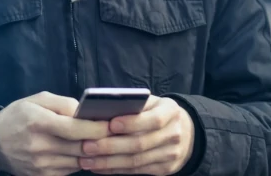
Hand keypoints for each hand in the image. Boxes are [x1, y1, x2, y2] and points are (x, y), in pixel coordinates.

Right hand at [0, 91, 110, 175]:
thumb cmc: (18, 116)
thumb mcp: (38, 100)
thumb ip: (63, 104)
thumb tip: (86, 112)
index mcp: (39, 123)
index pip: (75, 129)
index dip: (96, 128)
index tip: (111, 124)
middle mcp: (40, 146)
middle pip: (80, 147)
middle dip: (100, 141)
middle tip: (113, 133)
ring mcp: (41, 165)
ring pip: (79, 161)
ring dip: (90, 152)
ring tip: (98, 142)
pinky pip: (70, 171)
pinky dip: (78, 161)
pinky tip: (79, 152)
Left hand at [78, 95, 194, 174]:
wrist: (184, 131)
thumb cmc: (156, 111)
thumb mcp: (150, 102)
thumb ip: (132, 104)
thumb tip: (102, 110)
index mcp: (171, 111)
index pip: (153, 119)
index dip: (131, 123)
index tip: (110, 124)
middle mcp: (174, 134)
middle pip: (140, 143)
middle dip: (111, 146)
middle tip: (87, 146)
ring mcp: (171, 154)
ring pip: (136, 161)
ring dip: (108, 162)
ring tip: (86, 160)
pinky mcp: (165, 169)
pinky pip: (137, 171)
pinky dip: (115, 170)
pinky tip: (99, 167)